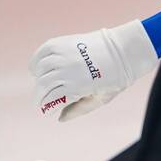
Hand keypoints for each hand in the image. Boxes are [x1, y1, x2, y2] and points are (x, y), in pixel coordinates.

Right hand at [29, 20, 158, 120]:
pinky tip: (37, 68)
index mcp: (77, 87)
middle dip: (38, 97)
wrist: (125, 50)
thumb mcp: (100, 99)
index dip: (45, 107)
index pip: (50, 100)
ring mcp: (65, 54)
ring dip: (37, 79)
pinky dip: (36, 61)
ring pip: (40, 69)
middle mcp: (68, 70)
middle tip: (39, 102)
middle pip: (42, 85)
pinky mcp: (64, 42)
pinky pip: (43, 51)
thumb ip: (79, 109)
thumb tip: (59, 118)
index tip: (45, 111)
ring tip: (40, 85)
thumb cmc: (116, 78)